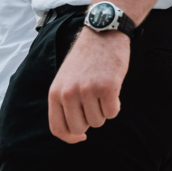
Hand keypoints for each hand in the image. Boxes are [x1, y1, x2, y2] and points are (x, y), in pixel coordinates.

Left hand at [48, 29, 128, 143]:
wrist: (103, 33)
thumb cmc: (86, 58)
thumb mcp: (65, 79)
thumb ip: (65, 102)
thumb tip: (74, 131)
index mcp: (55, 92)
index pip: (58, 128)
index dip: (71, 138)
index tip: (82, 137)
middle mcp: (69, 93)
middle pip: (80, 128)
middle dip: (90, 121)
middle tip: (95, 104)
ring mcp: (88, 91)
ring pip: (98, 121)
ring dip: (104, 110)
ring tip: (103, 90)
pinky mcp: (107, 87)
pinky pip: (113, 112)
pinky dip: (116, 105)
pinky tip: (113, 89)